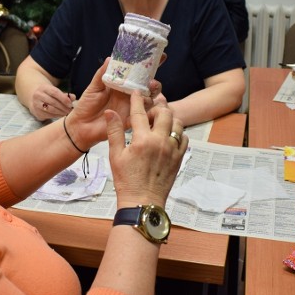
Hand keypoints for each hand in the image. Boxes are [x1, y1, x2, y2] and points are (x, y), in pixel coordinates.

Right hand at [30, 84, 75, 120]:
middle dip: (63, 107)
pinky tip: (61, 115)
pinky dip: (56, 116)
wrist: (34, 97)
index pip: (55, 92)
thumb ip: (65, 95)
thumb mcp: (55, 91)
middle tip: (70, 110)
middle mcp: (38, 95)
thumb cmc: (48, 94)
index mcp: (44, 88)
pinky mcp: (36, 112)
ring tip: (66, 113)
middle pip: (53, 102)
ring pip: (50, 109)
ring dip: (60, 112)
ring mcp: (36, 104)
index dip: (64, 98)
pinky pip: (48, 115)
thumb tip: (73, 97)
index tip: (70, 104)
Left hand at [67, 60, 157, 148]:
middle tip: (152, 80)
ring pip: (149, 100)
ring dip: (152, 94)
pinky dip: (147, 109)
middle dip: (155, 82)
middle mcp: (129, 95)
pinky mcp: (129, 120)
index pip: (138, 73)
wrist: (81, 126)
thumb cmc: (86, 105)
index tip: (159, 56)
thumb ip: (102, 73)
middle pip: (148, 87)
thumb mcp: (94, 87)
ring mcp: (131, 108)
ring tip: (149, 90)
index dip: (149, 65)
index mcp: (121, 85)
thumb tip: (110, 58)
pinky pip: (143, 115)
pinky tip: (145, 103)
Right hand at [105, 91, 186, 207]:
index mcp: (142, 140)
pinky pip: (184, 138)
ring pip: (177, 123)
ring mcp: (172, 149)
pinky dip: (177, 133)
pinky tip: (168, 136)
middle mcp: (160, 142)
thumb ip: (114, 132)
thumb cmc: (126, 180)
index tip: (136, 93)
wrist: (142, 201)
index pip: (139, 112)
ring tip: (159, 123)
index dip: (137, 100)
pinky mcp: (179, 157)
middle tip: (149, 112)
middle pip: (164, 112)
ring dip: (169, 119)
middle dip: (157, 107)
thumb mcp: (115, 156)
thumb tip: (110, 113)